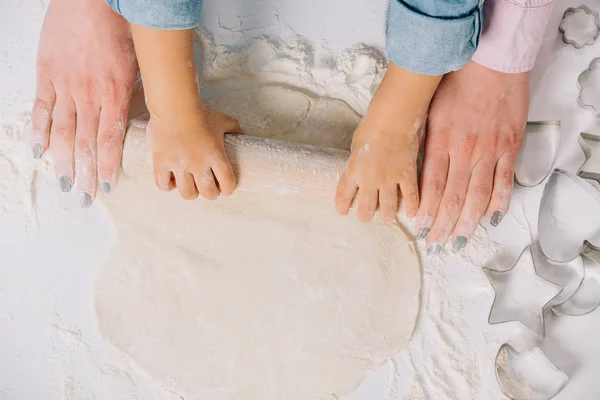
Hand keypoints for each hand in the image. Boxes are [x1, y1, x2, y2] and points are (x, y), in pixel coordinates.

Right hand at [33, 0, 137, 206]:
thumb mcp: (139, 63)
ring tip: (64, 183)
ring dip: (63, 161)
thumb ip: (136, 92)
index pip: (109, 141)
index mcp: (116, 94)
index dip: (106, 167)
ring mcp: (65, 85)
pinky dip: (39, 131)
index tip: (106, 188)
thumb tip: (141, 117)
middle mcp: (89, 95)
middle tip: (84, 198)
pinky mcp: (47, 73)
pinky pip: (42, 108)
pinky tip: (40, 150)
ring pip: (62, 132)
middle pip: (85, 143)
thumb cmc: (121, 26)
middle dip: (85, 174)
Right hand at [149, 106, 242, 199]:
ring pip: (187, 193)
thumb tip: (244, 132)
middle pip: (208, 193)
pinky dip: (168, 186)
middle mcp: (198, 163)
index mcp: (215, 155)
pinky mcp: (161, 162)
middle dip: (210, 193)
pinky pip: (163, 184)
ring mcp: (179, 164)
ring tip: (190, 186)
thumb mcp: (221, 120)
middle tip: (208, 188)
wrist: (174, 105)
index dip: (228, 188)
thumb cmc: (199, 113)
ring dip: (191, 192)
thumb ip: (233, 127)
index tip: (226, 188)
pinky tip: (172, 180)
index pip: (228, 182)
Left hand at [336, 115, 419, 221]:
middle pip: (366, 209)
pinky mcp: (407, 176)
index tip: (344, 211)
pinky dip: (412, 207)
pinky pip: (410, 197)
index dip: (342, 207)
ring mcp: (389, 179)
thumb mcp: (356, 147)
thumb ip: (356, 163)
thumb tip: (358, 171)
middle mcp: (369, 180)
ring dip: (387, 215)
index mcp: (353, 171)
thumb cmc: (371, 128)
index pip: (343, 196)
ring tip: (387, 215)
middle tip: (367, 215)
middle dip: (366, 216)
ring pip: (388, 208)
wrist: (392, 121)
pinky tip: (411, 213)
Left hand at [418, 61, 528, 254]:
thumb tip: (410, 166)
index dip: (425, 213)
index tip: (420, 230)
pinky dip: (498, 202)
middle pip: (451, 198)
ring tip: (459, 241)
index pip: (429, 188)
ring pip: (477, 196)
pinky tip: (491, 219)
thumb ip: (422, 140)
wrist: (490, 63)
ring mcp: (488, 151)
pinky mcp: (509, 147)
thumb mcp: (429, 111)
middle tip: (436, 245)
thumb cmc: (455, 84)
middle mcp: (463, 152)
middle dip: (442, 226)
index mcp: (440, 143)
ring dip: (467, 222)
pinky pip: (504, 181)